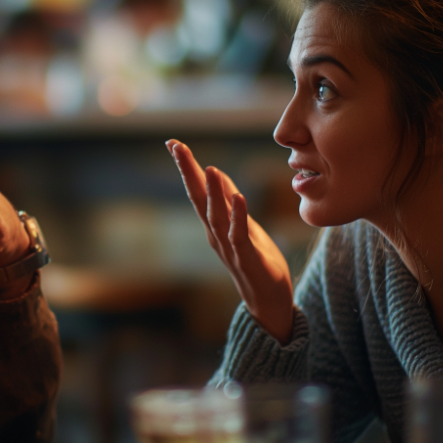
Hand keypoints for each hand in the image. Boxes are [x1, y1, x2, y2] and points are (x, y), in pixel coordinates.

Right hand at [167, 139, 295, 343]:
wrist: (268, 300)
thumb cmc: (257, 260)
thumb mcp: (244, 224)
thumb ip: (229, 202)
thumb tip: (215, 173)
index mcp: (214, 224)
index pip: (196, 190)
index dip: (186, 167)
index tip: (173, 143)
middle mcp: (215, 234)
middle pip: (197, 199)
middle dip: (188, 172)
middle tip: (176, 147)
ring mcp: (229, 247)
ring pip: (216, 216)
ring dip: (211, 192)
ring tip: (208, 167)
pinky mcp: (247, 259)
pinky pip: (240, 235)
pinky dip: (238, 216)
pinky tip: (239, 197)